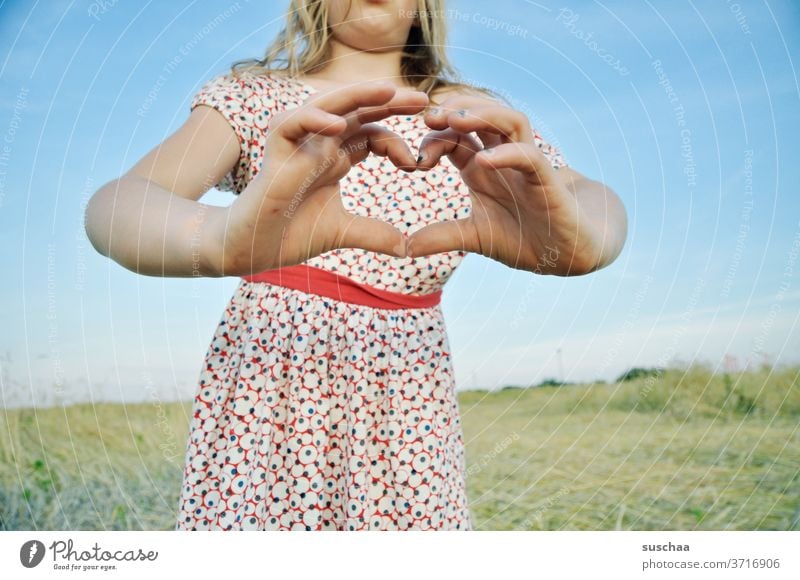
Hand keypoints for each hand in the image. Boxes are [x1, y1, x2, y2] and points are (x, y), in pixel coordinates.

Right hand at [215, 82, 428, 274]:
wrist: (251, 248)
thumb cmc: (289, 234)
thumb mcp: (343, 233)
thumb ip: (374, 235)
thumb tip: (406, 248)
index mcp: (335, 158)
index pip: (371, 133)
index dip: (396, 140)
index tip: (418, 162)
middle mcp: (318, 143)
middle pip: (357, 111)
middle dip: (389, 102)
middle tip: (423, 100)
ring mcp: (297, 143)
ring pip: (328, 106)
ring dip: (358, 96)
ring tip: (389, 91)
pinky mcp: (274, 149)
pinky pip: (293, 122)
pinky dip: (315, 119)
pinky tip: (340, 125)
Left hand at [408, 95, 604, 275]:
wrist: (569, 254)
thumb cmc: (526, 239)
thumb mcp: (475, 238)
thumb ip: (442, 237)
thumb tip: (403, 249)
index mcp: (481, 168)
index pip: (455, 136)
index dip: (434, 137)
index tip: (415, 157)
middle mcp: (503, 159)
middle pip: (480, 116)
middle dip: (454, 111)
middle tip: (428, 116)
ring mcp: (527, 164)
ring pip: (508, 121)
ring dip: (482, 115)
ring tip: (454, 119)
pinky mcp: (548, 180)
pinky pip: (529, 156)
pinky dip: (507, 154)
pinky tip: (484, 161)